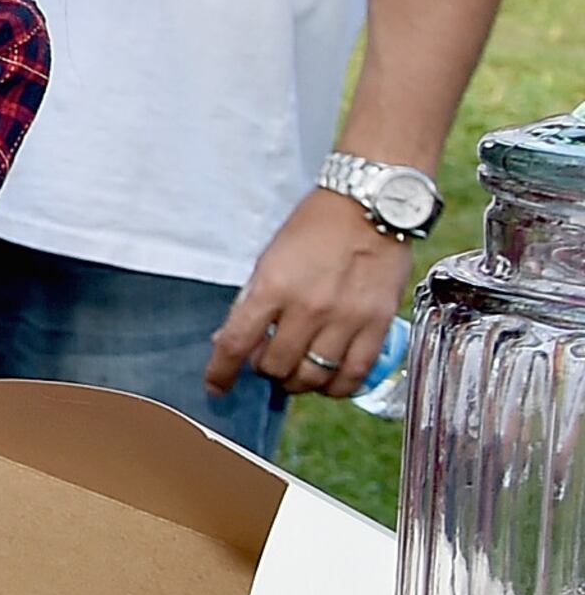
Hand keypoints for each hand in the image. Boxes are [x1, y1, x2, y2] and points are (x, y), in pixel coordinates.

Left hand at [209, 185, 418, 397]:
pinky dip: (336, 387)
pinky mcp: (378, 324)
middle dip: (265, 370)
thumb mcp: (270, 258)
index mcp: (273, 287)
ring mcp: (346, 318)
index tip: (216, 386)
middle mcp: (308, 307)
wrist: (371, 207)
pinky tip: (328, 382)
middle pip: (276, 366)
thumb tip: (233, 340)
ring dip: (298, 382)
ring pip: (313, 377)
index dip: (221, 372)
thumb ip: (254, 301)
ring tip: (296, 373)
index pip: (236, 343)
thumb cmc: (315, 228)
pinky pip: (354, 375)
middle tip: (268, 362)